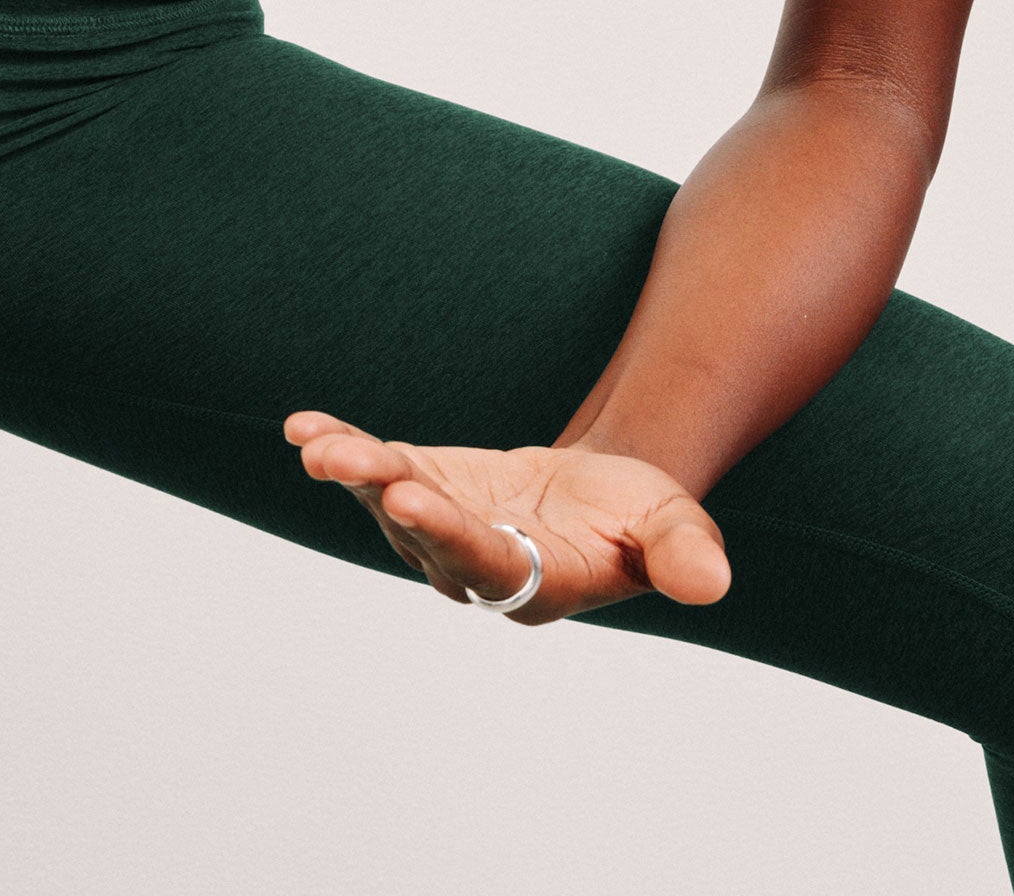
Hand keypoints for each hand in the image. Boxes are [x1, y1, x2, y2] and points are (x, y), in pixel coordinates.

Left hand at [282, 410, 731, 623]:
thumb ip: (684, 557)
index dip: (449, 532)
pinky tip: (301, 429)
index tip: (416, 497)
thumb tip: (713, 583)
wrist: (606, 501)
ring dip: (354, 471)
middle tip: (353, 463)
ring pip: (389, 501)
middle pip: (422, 532)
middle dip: (386, 495)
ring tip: (316, 444)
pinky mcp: (423, 488)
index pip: (484, 562)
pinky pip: (376, 472)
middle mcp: (473, 566)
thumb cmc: (643, 519)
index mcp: (533, 582)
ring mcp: (440, 529)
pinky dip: (341, 449)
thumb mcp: (675, 530)